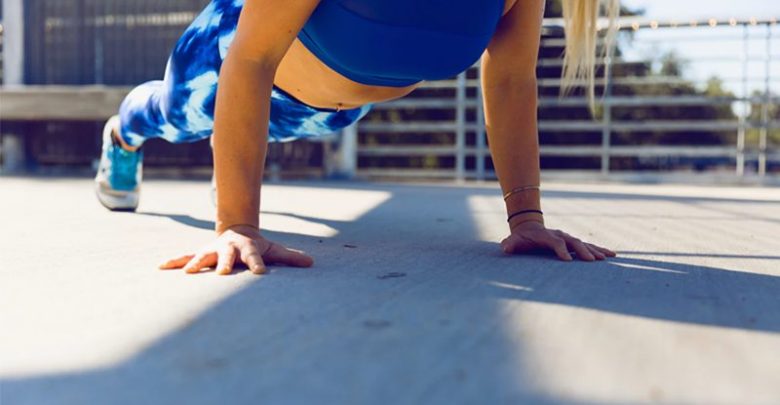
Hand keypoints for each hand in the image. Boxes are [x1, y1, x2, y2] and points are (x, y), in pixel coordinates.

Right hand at [158, 224, 313, 274]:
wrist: (237, 230)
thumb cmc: (257, 246)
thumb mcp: (274, 250)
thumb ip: (290, 257)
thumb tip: (311, 263)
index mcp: (248, 249)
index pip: (255, 258)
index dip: (257, 265)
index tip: (259, 274)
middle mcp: (229, 249)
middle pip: (227, 256)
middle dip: (224, 264)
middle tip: (222, 273)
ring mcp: (213, 251)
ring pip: (203, 256)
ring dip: (195, 263)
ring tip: (187, 273)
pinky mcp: (200, 254)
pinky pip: (185, 257)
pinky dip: (174, 261)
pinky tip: (160, 267)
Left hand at [500, 221, 615, 260]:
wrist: (528, 228)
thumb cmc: (521, 238)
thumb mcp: (513, 241)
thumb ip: (510, 244)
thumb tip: (505, 248)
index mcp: (547, 236)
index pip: (556, 243)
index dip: (561, 251)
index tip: (568, 261)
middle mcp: (560, 236)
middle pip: (574, 242)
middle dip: (583, 251)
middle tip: (593, 261)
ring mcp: (568, 239)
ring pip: (584, 243)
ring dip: (595, 250)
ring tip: (608, 257)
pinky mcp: (573, 243)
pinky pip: (588, 246)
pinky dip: (599, 249)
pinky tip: (611, 255)